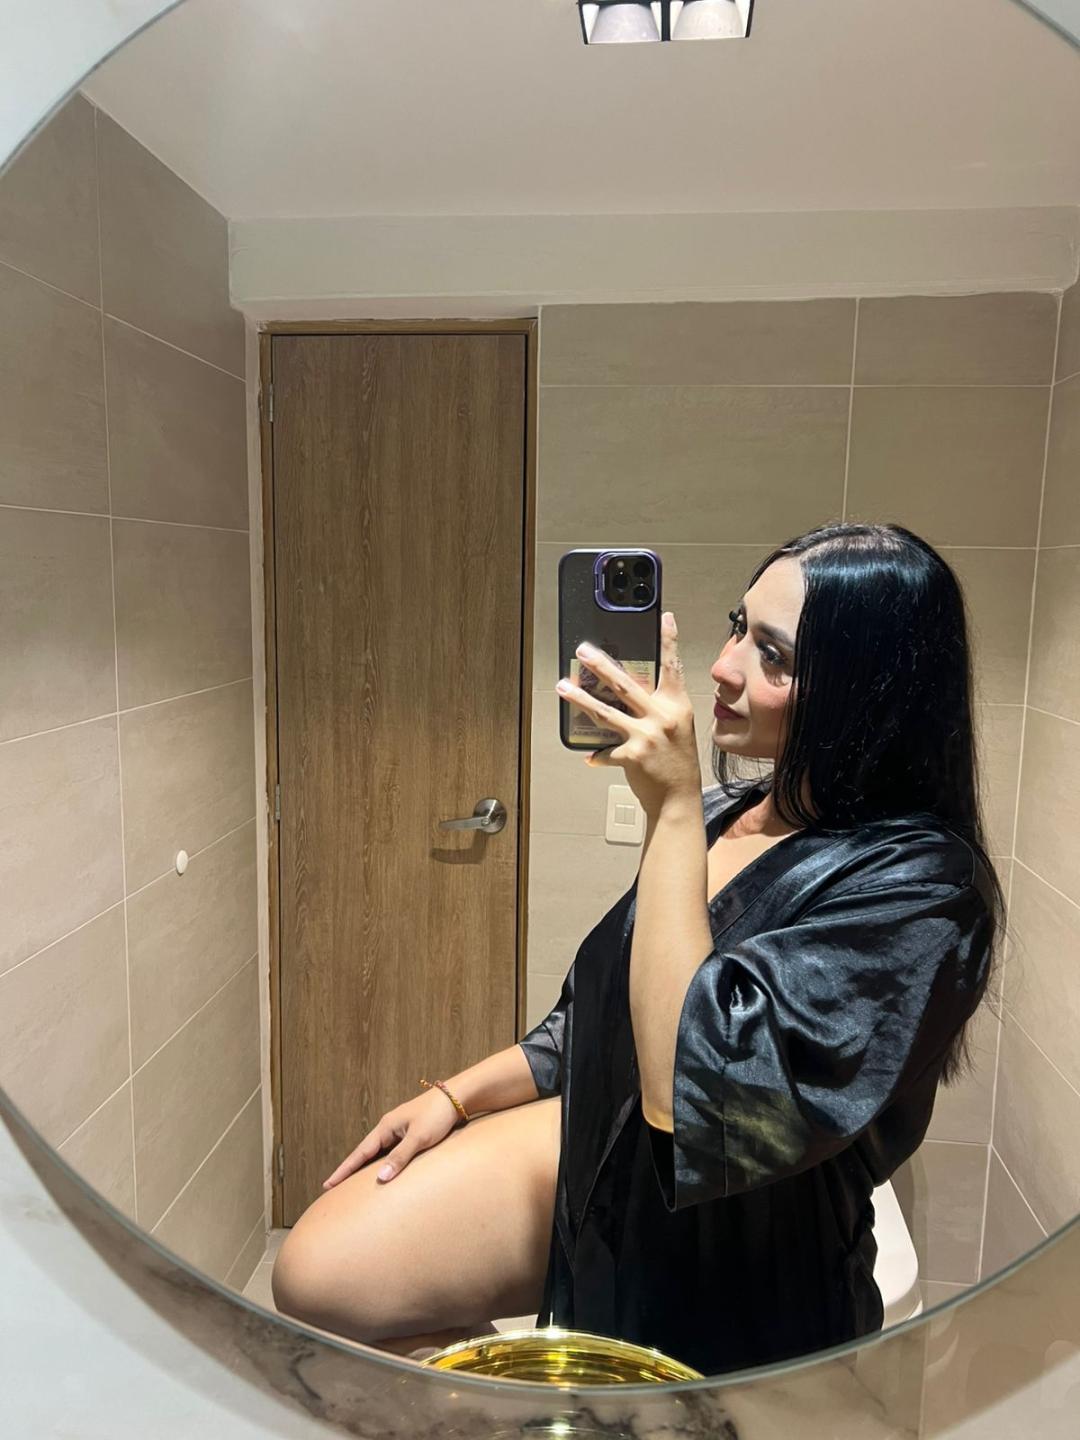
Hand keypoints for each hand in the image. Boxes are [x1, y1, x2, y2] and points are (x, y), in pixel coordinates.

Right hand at [322, 1088, 461, 1188]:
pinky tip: (382, 1170)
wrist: (456, 1098)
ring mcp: (399, 1129)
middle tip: (333, 1186)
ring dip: (365, 1166)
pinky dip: (381, 1161)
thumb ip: (400, 1157)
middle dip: (349, 1169)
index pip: (360, 1153)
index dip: (344, 1170)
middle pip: (364, 1152)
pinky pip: (389, 1150)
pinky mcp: (409, 1132)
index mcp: (386, 1127)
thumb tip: (381, 1178)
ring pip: (377, 1152)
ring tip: (352, 1182)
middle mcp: (389, 1128)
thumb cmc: (438, 1115)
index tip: (327, 1184)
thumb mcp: (419, 1137)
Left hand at [556, 611, 701, 816]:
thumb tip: (629, 693)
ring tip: (562, 687)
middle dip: (600, 665)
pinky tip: (590, 756)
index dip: (669, 641)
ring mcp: (646, 736)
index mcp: (677, 706)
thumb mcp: (678, 728)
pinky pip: (605, 750)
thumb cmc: (678, 763)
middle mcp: (662, 717)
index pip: (672, 667)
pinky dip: (597, 754)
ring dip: (580, 699)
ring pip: (605, 711)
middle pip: (624, 684)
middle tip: (583, 651)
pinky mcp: (631, 755)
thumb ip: (659, 708)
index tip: (664, 618)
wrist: (679, 798)